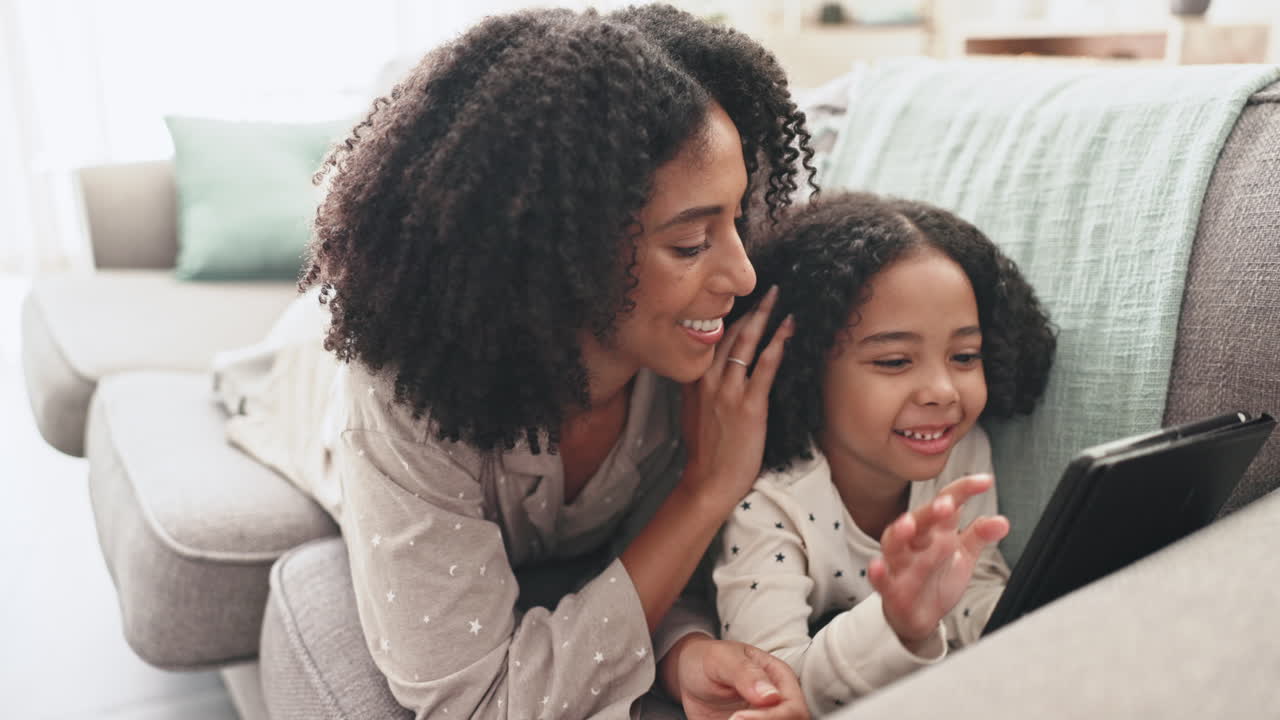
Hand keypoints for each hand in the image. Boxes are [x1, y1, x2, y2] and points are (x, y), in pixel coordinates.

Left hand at [661, 634, 808, 719]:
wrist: (688, 672)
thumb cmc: (708, 659)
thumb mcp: (722, 659)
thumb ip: (745, 673)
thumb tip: (771, 696)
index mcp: (779, 678)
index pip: (793, 709)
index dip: (770, 718)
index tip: (737, 718)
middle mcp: (776, 701)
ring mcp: (764, 716)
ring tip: (725, 718)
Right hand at [681, 286, 793, 507]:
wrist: (709, 481)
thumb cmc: (706, 451)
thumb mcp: (692, 412)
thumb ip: (699, 387)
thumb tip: (710, 370)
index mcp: (693, 379)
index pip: (710, 337)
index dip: (727, 315)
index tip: (741, 299)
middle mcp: (707, 379)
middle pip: (728, 332)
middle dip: (749, 307)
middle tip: (766, 288)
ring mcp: (727, 391)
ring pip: (746, 342)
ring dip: (764, 316)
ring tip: (778, 296)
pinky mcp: (749, 405)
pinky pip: (765, 366)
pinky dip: (778, 342)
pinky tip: (789, 326)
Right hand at [867, 474, 1008, 651]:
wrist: (920, 614)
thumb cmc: (938, 578)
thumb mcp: (964, 555)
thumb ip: (980, 535)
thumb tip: (1002, 521)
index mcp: (936, 530)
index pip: (947, 502)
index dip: (964, 490)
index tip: (985, 481)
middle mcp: (916, 543)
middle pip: (920, 520)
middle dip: (931, 511)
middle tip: (947, 504)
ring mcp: (901, 564)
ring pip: (895, 544)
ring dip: (900, 533)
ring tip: (907, 525)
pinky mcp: (891, 589)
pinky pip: (881, 579)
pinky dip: (877, 572)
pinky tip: (878, 566)